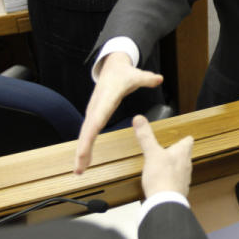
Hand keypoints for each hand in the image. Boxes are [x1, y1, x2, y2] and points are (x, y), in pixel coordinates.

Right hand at [74, 52, 163, 173]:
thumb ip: (146, 78)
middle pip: (87, 132)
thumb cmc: (123, 73)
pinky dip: (85, 147)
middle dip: (82, 150)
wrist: (111, 67)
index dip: (90, 136)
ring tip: (79, 170)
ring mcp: (93, 113)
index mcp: (105, 100)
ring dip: (81, 153)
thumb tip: (159, 78)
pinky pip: (88, 134)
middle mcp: (96, 108)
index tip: (84, 150)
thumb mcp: (135, 75)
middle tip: (79, 169)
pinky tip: (85, 161)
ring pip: (85, 135)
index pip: (96, 119)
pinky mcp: (94, 116)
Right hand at [134, 115, 192, 198]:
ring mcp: (184, 179)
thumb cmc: (161, 176)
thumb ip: (146, 136)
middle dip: (179, 152)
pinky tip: (163, 182)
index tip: (184, 136)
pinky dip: (171, 180)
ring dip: (175, 166)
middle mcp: (186, 165)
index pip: (188, 141)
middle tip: (172, 149)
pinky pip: (177, 182)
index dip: (185, 138)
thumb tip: (139, 118)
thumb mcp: (151, 153)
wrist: (165, 202)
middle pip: (185, 155)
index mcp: (182, 153)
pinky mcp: (179, 190)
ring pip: (182, 169)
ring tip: (167, 165)